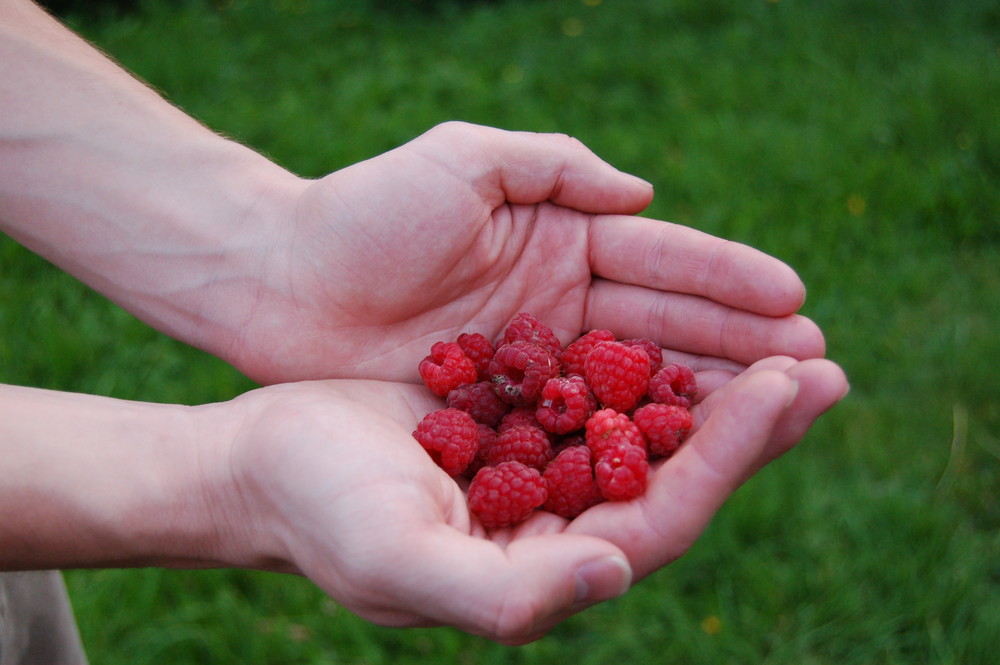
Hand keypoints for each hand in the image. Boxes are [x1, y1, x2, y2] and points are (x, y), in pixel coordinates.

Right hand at [213, 356, 845, 644]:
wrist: (262, 461)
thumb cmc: (319, 513)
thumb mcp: (399, 559)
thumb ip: (505, 593)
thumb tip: (616, 578)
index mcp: (546, 565)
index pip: (662, 519)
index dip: (729, 459)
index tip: (785, 388)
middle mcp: (559, 522)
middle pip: (676, 474)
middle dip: (750, 421)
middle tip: (821, 362)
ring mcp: (543, 467)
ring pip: (650, 428)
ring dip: (715, 383)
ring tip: (782, 333)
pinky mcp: (521, 416)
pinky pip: (604, 385)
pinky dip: (651, 355)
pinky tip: (686, 320)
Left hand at [223, 122, 824, 383]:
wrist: (277, 281)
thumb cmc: (362, 212)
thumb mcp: (463, 160)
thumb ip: (555, 167)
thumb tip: (646, 195)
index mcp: (561, 238)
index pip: (661, 260)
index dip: (729, 280)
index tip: (795, 300)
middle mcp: (561, 304)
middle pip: (665, 327)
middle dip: (739, 346)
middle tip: (816, 368)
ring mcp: (535, 365)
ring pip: (633, 385)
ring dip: (703, 399)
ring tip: (777, 413)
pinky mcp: (502, 416)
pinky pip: (577, 431)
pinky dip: (628, 443)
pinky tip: (683, 458)